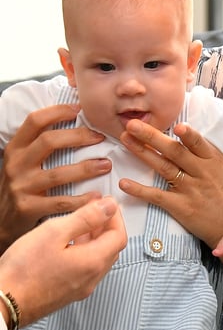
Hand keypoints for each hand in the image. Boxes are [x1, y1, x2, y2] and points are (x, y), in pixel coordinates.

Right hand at [0, 104, 111, 251]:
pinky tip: (97, 196)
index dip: (58, 111)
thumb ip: (43, 144)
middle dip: (79, 136)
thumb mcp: (25, 161)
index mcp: (16, 148)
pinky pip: (60, 202)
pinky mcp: (28, 208)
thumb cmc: (23, 184)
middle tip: (101, 137)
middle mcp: (16, 164)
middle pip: (49, 141)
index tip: (80, 109)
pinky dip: (81, 199)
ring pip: (57, 173)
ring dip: (86, 168)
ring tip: (106, 165)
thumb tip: (76, 118)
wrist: (1, 220)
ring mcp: (21, 186)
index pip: (35, 121)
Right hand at [0, 196, 126, 327]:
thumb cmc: (23, 270)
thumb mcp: (55, 232)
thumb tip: (109, 206)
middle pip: (112, 248)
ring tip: (82, 222)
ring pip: (99, 258)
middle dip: (108, 226)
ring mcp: (80, 288)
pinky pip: (86, 268)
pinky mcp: (68, 293)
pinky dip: (85, 251)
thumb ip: (86, 217)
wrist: (1, 304)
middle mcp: (92, 278)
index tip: (106, 204)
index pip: (119, 236)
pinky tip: (69, 243)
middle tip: (96, 210)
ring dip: (96, 239)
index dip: (116, 217)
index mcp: (93, 262)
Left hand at [119, 120, 222, 247]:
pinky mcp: (181, 207)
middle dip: (152, 136)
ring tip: (126, 140)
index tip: (176, 125)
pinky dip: (139, 190)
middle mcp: (201, 172)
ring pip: (164, 168)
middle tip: (132, 124)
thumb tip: (180, 130)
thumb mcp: (219, 166)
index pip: (198, 143)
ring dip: (142, 153)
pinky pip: (157, 196)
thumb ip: (201, 151)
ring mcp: (191, 190)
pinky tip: (124, 183)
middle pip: (174, 152)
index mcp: (211, 159)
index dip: (188, 135)